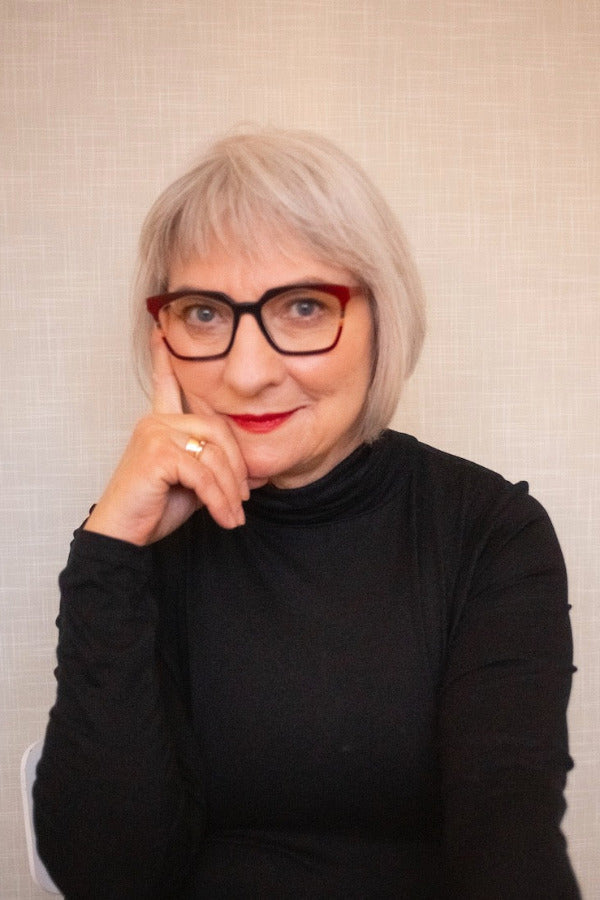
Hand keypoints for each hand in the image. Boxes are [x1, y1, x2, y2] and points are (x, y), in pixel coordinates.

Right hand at [84, 328, 252, 544]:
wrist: (124, 535)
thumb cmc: (154, 509)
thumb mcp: (195, 486)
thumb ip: (218, 470)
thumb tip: (259, 473)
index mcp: (161, 422)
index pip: (167, 385)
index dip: (164, 360)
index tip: (160, 333)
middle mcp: (156, 421)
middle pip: (217, 429)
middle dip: (237, 466)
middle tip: (245, 497)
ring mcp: (155, 433)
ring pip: (213, 454)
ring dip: (230, 490)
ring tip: (235, 515)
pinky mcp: (157, 453)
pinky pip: (203, 473)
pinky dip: (219, 499)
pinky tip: (224, 516)